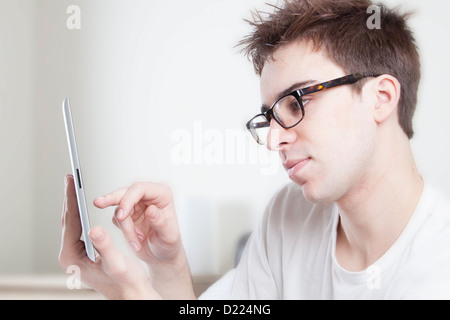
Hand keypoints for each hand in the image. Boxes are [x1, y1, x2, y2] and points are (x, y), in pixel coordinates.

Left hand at [59, 175, 159, 299]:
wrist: (132, 295)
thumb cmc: (126, 282)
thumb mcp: (117, 263)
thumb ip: (105, 246)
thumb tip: (95, 230)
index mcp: (72, 257)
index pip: (71, 221)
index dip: (72, 199)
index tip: (72, 182)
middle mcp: (70, 256)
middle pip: (69, 220)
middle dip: (71, 198)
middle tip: (71, 178)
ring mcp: (76, 255)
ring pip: (73, 224)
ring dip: (75, 205)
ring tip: (76, 187)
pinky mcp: (83, 253)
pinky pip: (79, 229)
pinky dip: (81, 214)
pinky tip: (84, 206)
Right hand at [93, 181, 195, 298]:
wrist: (162, 256)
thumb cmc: (169, 244)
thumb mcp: (169, 236)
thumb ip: (161, 222)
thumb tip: (151, 210)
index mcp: (162, 195)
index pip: (140, 189)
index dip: (128, 199)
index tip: (122, 215)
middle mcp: (149, 196)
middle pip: (125, 192)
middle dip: (111, 198)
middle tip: (98, 203)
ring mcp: (137, 205)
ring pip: (119, 208)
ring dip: (124, 227)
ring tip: (136, 241)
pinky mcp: (128, 214)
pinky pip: (117, 218)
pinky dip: (122, 231)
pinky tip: (133, 240)